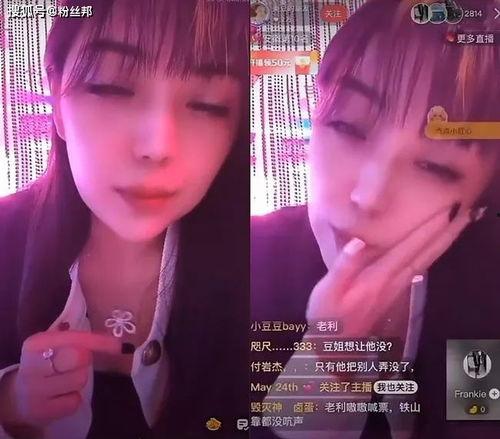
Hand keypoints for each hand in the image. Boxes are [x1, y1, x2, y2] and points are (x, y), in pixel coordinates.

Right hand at [0, 330, 121, 431]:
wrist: (18, 397)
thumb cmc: (44, 364)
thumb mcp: (52, 346)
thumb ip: (76, 338)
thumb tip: (113, 340)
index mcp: (36, 344)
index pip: (73, 338)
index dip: (98, 341)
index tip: (118, 344)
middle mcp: (32, 366)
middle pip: (78, 358)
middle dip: (85, 359)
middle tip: (79, 361)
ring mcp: (35, 391)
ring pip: (80, 380)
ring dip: (79, 378)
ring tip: (65, 379)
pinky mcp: (41, 411)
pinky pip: (74, 401)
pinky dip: (74, 398)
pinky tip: (61, 395)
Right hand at [306, 204, 481, 340]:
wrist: (334, 347)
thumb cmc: (327, 316)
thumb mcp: (328, 291)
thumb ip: (344, 266)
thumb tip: (359, 241)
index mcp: (377, 278)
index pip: (408, 249)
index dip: (427, 229)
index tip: (445, 210)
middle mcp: (393, 282)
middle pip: (425, 255)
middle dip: (445, 233)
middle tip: (465, 213)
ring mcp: (396, 289)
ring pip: (425, 262)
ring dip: (442, 243)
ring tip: (456, 225)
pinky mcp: (393, 292)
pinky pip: (419, 268)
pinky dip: (431, 254)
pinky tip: (434, 247)